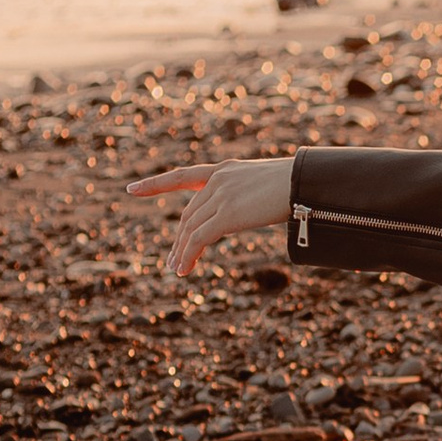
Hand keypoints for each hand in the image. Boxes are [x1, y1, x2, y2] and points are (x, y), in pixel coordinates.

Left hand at [127, 157, 296, 278]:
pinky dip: (188, 255)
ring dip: (181, 251)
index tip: (132, 188)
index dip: (156, 183)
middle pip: (189, 214)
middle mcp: (218, 180)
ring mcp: (221, 196)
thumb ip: (257, 197)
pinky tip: (183, 270)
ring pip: (190, 228)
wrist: (309, 182)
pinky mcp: (227, 215)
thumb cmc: (303, 185)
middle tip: (173, 259)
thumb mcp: (272, 186)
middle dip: (179, 238)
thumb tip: (267, 209)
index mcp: (227, 170)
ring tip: (177, 269)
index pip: (184, 175)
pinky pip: (199, 239)